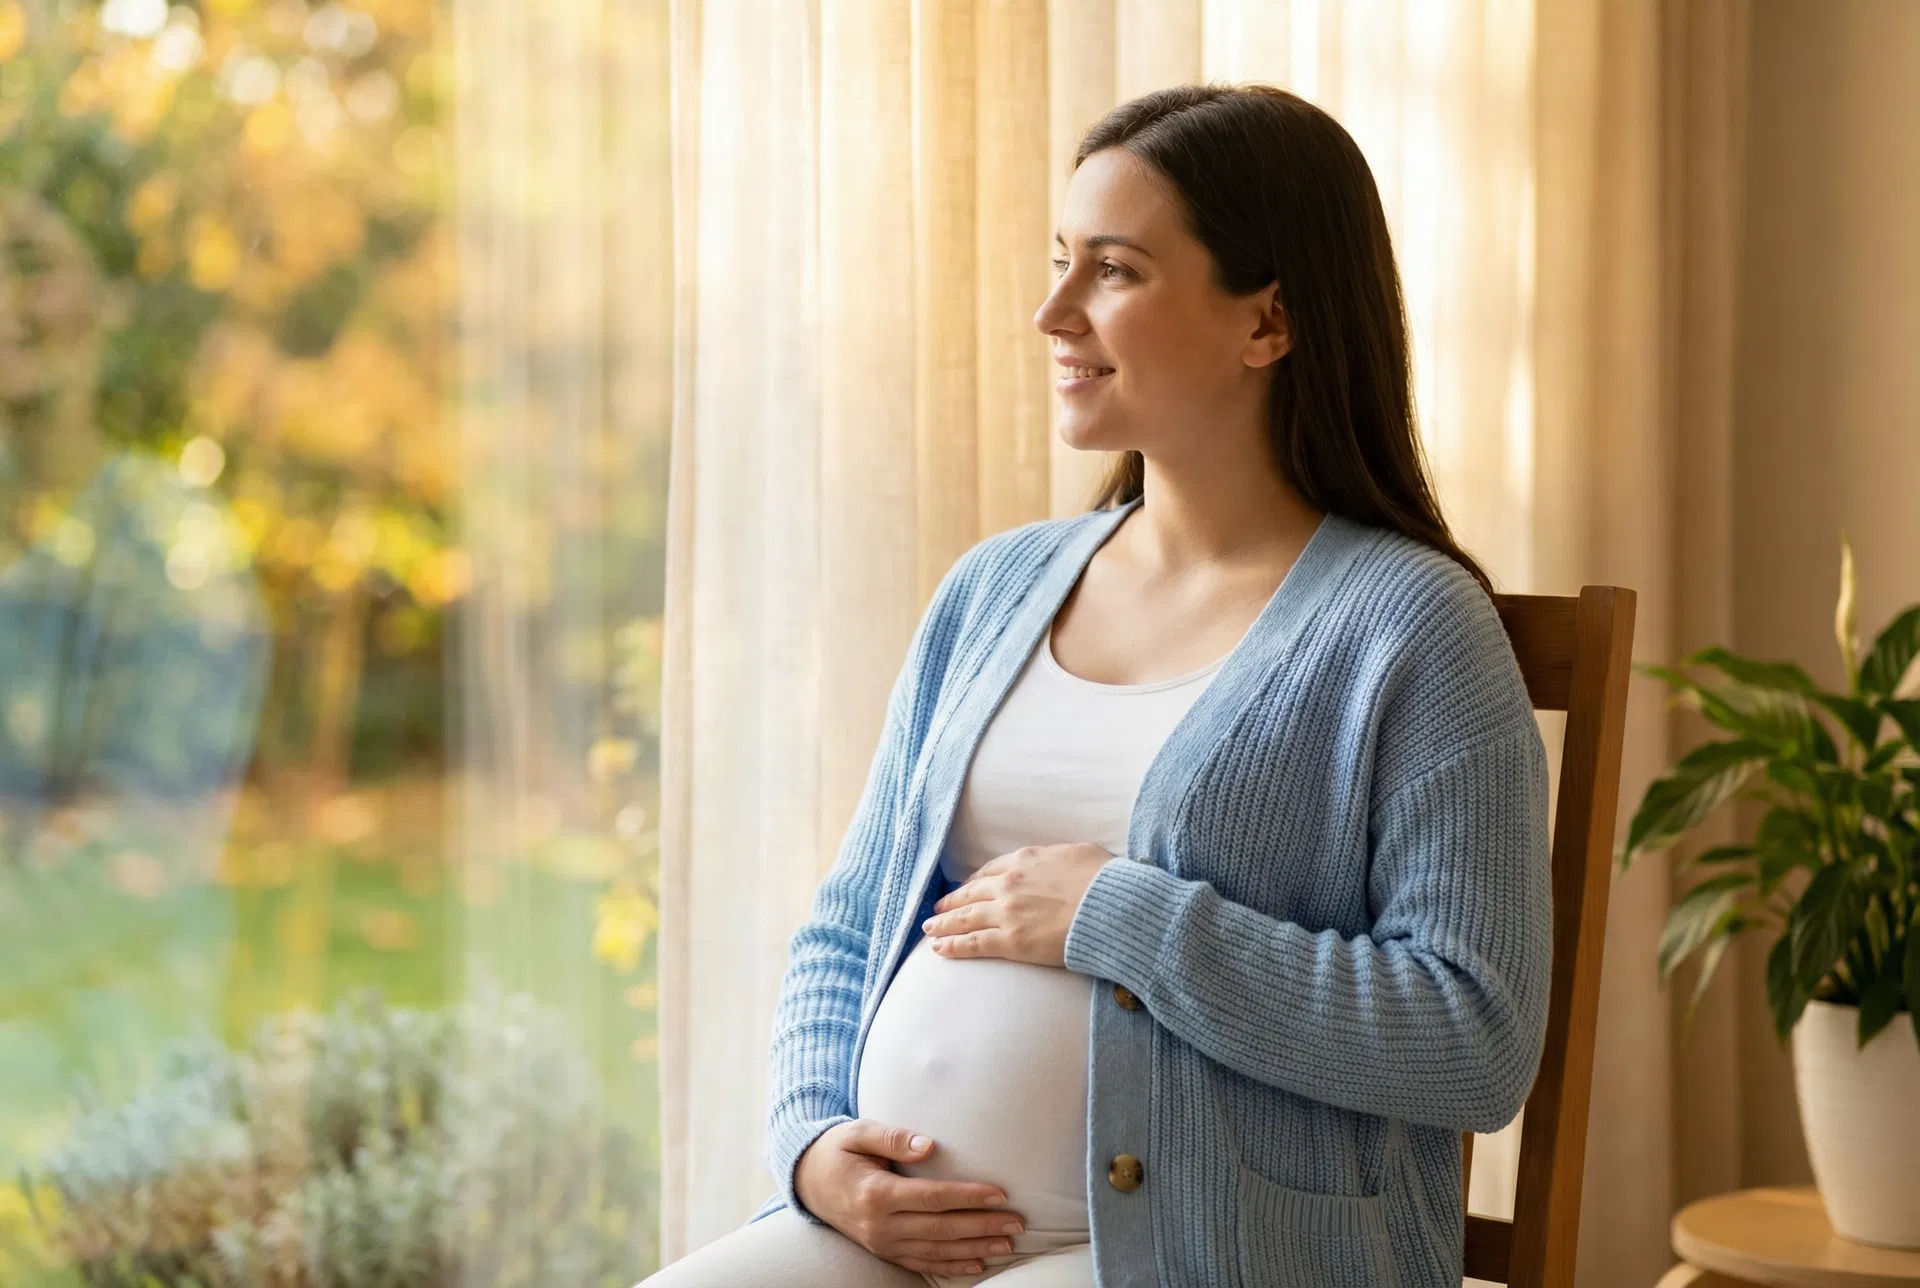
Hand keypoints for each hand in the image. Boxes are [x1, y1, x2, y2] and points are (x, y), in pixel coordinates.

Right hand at [792, 1120, 1027, 1276]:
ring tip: (1007, 1244)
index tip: (1000, 1194)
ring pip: (936, 1251)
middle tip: (1018, 1223)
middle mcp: (880, 1224)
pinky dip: (952, 1265)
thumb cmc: (837, 1150)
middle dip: (982, 1227)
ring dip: (975, 1249)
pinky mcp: (884, 1251)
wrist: (807, 1181)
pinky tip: (978, 1263)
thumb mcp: (858, 1132)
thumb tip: (930, 1145)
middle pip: (941, 1228)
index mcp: (876, 1193)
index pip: (932, 1198)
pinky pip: (922, 1263)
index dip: (968, 1197)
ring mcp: (882, 1242)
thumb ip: (893, 1137)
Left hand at [921, 842, 1116, 967]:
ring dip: (944, 924)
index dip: (974, 882)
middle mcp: (1009, 884)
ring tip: (930, 929)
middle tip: (937, 910)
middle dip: (951, 902)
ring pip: (965, 918)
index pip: (989, 871)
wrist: (1110, 907)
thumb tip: (1057, 862)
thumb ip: (1057, 858)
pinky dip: (953, 946)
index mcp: (1024, 860)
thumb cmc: (1104, 880)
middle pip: (970, 894)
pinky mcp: (1011, 941)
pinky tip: (939, 948)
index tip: (966, 888)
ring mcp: (1007, 913)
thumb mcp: (1078, 853)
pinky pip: (974, 943)